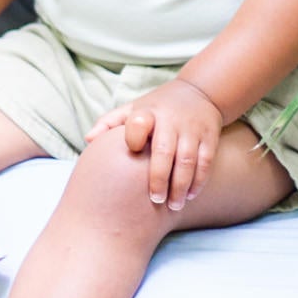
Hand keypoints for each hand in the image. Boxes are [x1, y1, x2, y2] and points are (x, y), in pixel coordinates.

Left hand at [88, 78, 223, 211]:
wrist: (200, 91)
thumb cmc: (158, 107)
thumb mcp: (134, 108)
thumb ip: (110, 122)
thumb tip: (88, 140)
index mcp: (148, 112)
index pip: (139, 124)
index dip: (134, 137)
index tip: (133, 152)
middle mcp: (171, 119)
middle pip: (165, 151)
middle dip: (159, 178)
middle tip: (154, 200)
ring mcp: (192, 129)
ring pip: (187, 160)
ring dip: (181, 186)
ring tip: (173, 205)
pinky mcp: (209, 137)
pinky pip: (205, 162)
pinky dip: (199, 181)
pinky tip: (190, 196)